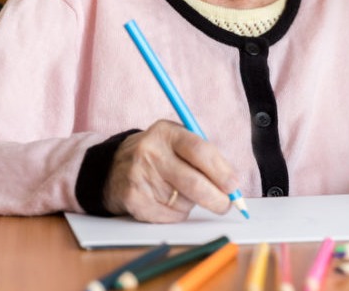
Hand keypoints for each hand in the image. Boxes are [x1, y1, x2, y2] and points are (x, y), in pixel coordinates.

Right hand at [103, 120, 242, 222]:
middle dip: (216, 198)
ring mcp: (139, 176)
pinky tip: (166, 200)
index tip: (234, 185)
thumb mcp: (177, 142)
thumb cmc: (159, 155)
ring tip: (180, 191)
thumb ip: (205, 156)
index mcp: (167, 132)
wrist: (113, 167)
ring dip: (193, 203)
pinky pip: (169, 215)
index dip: (221, 170)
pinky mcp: (133, 199)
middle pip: (193, 182)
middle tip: (226, 204)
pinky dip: (177, 213)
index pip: (199, 150)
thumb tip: (233, 185)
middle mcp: (150, 152)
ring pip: (183, 201)